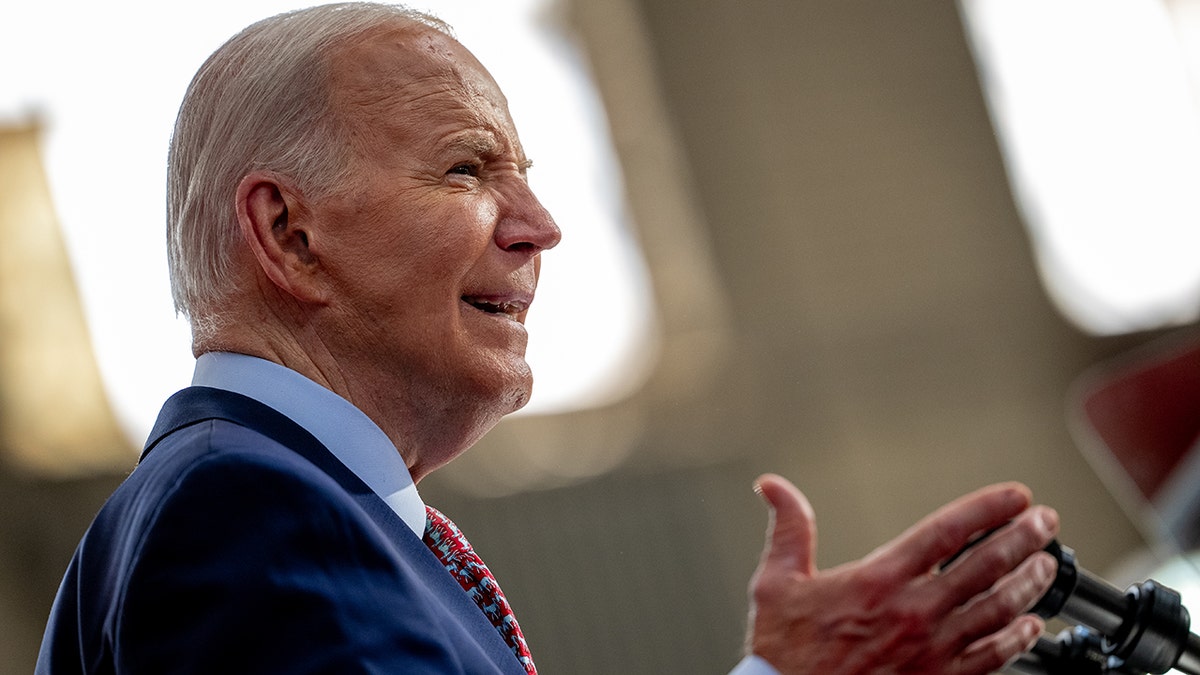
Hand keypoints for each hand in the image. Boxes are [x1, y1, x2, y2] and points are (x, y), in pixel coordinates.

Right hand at [746, 474, 1058, 673]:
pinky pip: (992, 656)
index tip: (1014, 496)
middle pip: (986, 566)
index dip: (988, 508)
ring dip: (1029, 583)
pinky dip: (1018, 637)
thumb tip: (774, 488)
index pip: (947, 531)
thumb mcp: (776, 582)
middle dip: (1024, 538)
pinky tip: (1031, 624)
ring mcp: (932, 649)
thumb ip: (788, 529)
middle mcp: (914, 612)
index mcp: (879, 580)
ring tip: (1047, 564)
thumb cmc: (784, 651)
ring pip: (998, 609)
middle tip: (1044, 521)